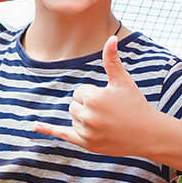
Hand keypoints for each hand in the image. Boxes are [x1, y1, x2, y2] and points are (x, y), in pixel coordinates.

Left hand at [33, 36, 159, 155]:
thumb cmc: (136, 104)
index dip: (94, 94)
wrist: (148, 134)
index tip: (110, 101)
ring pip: (73, 119)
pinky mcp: (86, 144)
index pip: (79, 92)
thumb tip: (111, 38)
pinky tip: (34, 126)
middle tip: (110, 112)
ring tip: (107, 123)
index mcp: (93, 98)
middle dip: (88, 107)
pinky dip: (48, 130)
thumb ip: (112, 60)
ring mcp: (86, 132)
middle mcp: (87, 116)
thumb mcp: (123, 81)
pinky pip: (63, 134)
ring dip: (85, 119)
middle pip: (74, 105)